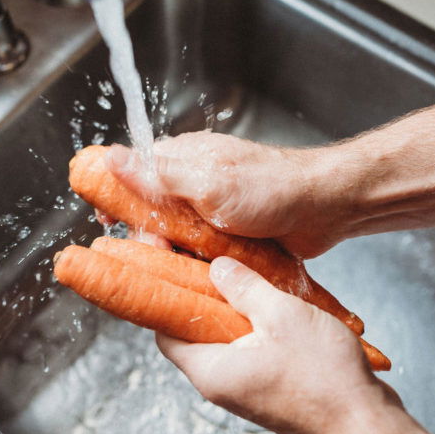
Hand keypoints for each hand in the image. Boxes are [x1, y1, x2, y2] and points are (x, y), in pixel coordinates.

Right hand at [106, 131, 348, 257]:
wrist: (325, 211)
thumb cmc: (272, 188)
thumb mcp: (208, 184)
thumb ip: (159, 175)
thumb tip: (111, 156)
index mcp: (185, 159)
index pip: (135, 172)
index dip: (118, 197)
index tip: (109, 221)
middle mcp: (194, 183)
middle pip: (151, 213)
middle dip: (150, 236)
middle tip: (162, 251)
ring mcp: (211, 211)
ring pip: (174, 238)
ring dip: (175, 255)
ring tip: (185, 266)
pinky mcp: (228, 236)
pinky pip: (199, 254)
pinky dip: (197, 265)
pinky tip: (200, 276)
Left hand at [156, 257, 398, 433]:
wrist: (366, 426)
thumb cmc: (324, 378)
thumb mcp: (281, 315)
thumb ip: (245, 288)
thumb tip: (217, 268)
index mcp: (211, 370)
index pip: (165, 329)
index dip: (165, 292)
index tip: (168, 261)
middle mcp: (221, 383)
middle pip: (193, 332)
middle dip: (199, 293)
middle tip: (206, 257)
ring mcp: (246, 388)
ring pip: (224, 339)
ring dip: (230, 307)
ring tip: (242, 273)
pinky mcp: (269, 388)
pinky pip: (249, 349)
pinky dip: (252, 324)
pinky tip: (270, 300)